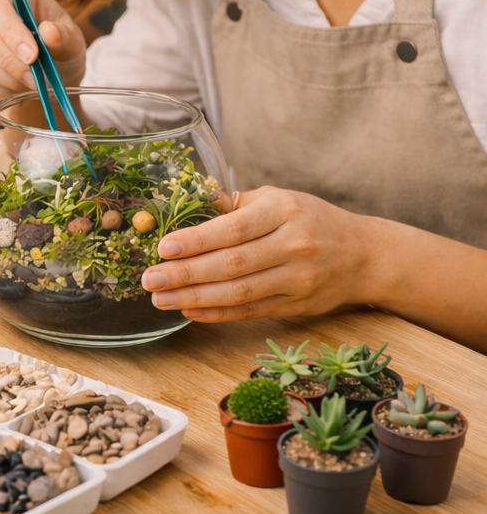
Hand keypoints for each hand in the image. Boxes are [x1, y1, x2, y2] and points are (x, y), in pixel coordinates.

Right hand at [0, 0, 86, 97]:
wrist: (48, 65)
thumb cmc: (58, 44)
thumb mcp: (71, 38)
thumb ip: (63, 35)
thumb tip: (48, 32)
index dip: (11, 31)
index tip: (32, 55)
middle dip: (9, 61)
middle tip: (34, 79)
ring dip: (5, 78)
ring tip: (29, 84)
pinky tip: (14, 86)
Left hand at [140, 185, 370, 322]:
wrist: (363, 255)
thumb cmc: (310, 220)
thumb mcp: (278, 199)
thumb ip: (236, 205)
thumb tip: (189, 202)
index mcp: (284, 211)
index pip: (234, 229)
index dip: (197, 240)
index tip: (164, 247)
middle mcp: (293, 245)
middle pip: (232, 264)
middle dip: (186, 273)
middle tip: (150, 279)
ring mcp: (297, 279)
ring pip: (239, 293)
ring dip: (195, 298)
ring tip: (161, 298)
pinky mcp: (297, 305)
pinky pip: (250, 312)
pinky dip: (217, 314)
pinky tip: (190, 311)